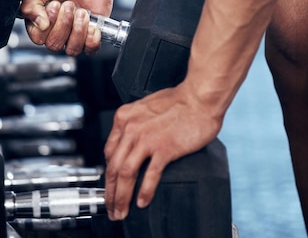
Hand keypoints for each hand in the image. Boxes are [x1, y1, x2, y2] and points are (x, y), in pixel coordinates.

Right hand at [20, 0, 114, 54]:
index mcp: (39, 20)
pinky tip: (91, 24)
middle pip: (54, 45)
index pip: (38, 38)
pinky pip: (90, 49)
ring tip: (81, 11)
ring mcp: (74, 32)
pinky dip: (91, 39)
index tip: (53, 5)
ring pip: (72, 49)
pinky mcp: (92, 32)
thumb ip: (29, 6)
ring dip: (78, 30)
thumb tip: (40, 24)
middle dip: (63, 24)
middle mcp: (56, 29)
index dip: (47, 25)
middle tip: (69, 4)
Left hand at [103, 82, 221, 220]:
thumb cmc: (179, 101)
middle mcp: (132, 128)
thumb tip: (131, 144)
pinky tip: (143, 201)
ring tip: (122, 210)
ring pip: (126, 173)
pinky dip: (145, 191)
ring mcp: (147, 139)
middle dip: (110, 192)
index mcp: (125, 118)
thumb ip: (135, 124)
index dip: (108, 174)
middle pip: (114, 166)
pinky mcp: (164, 148)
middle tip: (111, 208)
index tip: (110, 186)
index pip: (109, 152)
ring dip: (122, 196)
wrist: (199, 98)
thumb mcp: (146, 107)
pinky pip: (150, 175)